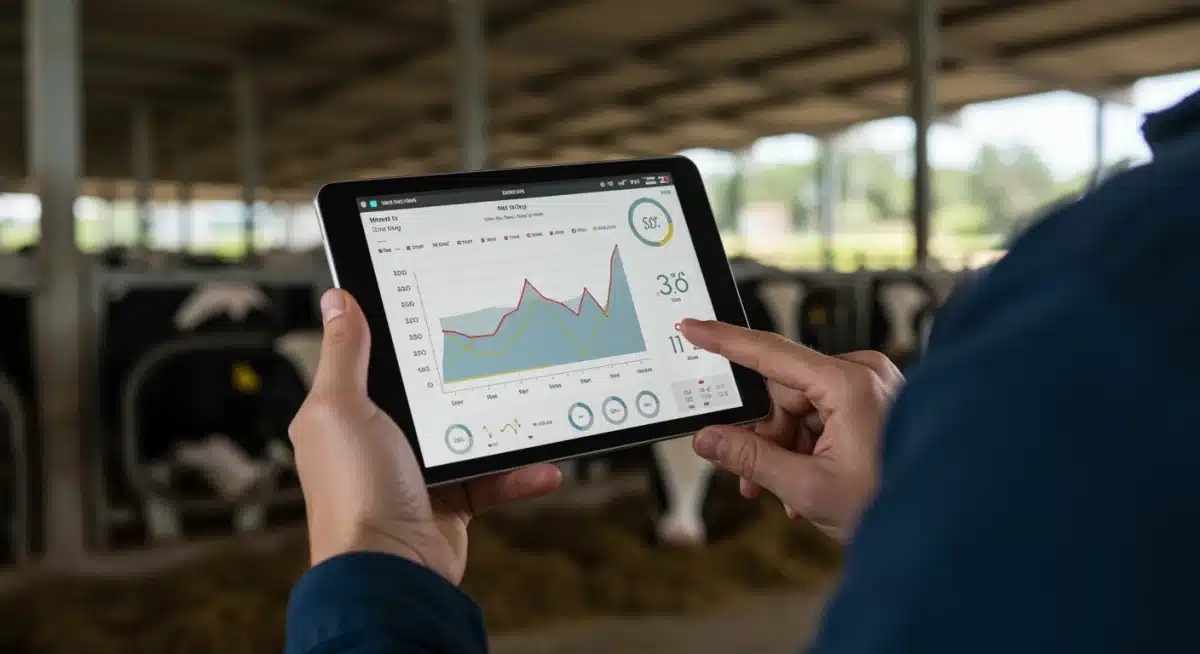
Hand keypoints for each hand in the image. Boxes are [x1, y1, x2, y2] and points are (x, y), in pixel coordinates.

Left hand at [289, 289, 561, 583]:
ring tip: (536, 403)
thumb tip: (337, 299)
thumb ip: (345, 354)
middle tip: (505, 344)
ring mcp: (419, 471)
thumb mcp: (341, 409)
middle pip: (432, 393)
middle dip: (467, 374)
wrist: (389, 571)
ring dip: (504, 425)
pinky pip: (494, 478)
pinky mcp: (453, 500)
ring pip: (470, 433)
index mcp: (348, 413)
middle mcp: (381, 439)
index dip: (405, 333)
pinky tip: (545, 466)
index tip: (442, 301)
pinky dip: (521, 474)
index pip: (378, 360)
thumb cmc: (355, 491)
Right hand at [680, 319, 901, 542]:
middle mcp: (862, 372)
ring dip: (786, 447)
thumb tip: (708, 438)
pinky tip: (809, 480)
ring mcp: (870, 384)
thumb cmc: (888, 505)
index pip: (771, 353)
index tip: (692, 327)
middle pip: (783, 390)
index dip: (725, 341)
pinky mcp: (873, 398)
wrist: (941, 525)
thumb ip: (750, 458)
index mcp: (849, 384)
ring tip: (789, 493)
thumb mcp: (806, 488)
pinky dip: (808, 444)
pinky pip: (821, 412)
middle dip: (766, 435)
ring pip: (799, 405)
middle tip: (754, 479)